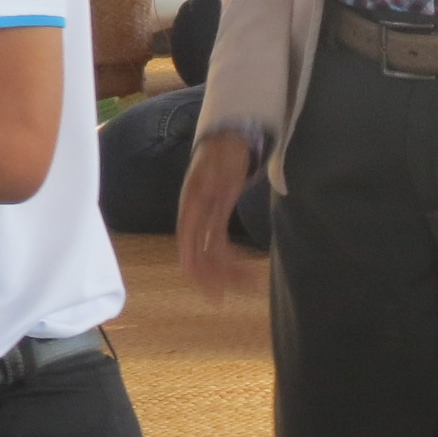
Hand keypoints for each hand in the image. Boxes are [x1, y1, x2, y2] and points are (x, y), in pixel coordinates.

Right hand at [177, 129, 257, 303]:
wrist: (228, 138)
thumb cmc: (223, 147)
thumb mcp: (221, 159)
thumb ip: (214, 173)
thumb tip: (209, 186)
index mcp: (192, 202)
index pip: (187, 236)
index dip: (191, 258)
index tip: (196, 277)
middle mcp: (196, 215)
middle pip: (199, 251)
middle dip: (210, 275)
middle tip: (221, 298)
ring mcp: (207, 219)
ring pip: (212, 253)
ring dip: (227, 272)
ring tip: (249, 286)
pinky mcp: (219, 219)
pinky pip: (223, 246)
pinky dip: (233, 261)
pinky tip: (248, 273)